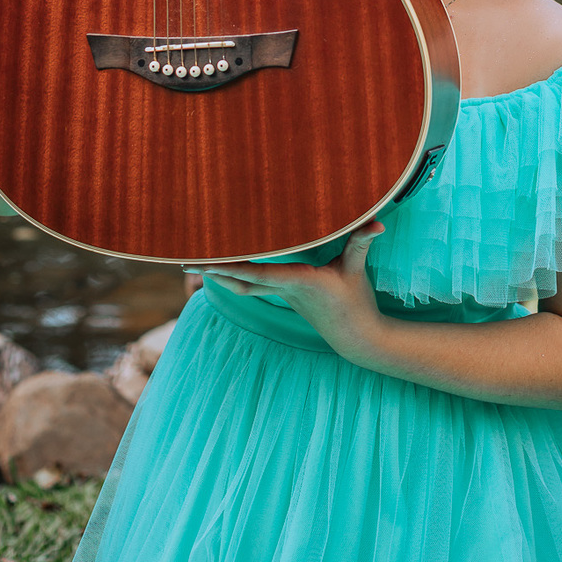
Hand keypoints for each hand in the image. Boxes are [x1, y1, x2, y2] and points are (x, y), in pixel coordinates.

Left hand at [205, 222, 386, 363]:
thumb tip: (376, 223)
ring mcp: (282, 294)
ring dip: (219, 274)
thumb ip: (360, 243)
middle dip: (214, 270)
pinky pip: (253, 285)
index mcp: (298, 281)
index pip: (258, 273)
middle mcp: (284, 288)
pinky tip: (222, 268)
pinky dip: (235, 275)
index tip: (208, 261)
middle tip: (185, 261)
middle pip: (240, 280)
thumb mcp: (356, 271)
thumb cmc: (355, 303)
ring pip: (243, 284)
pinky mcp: (285, 294)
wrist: (356, 337)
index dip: (232, 267)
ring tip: (194, 263)